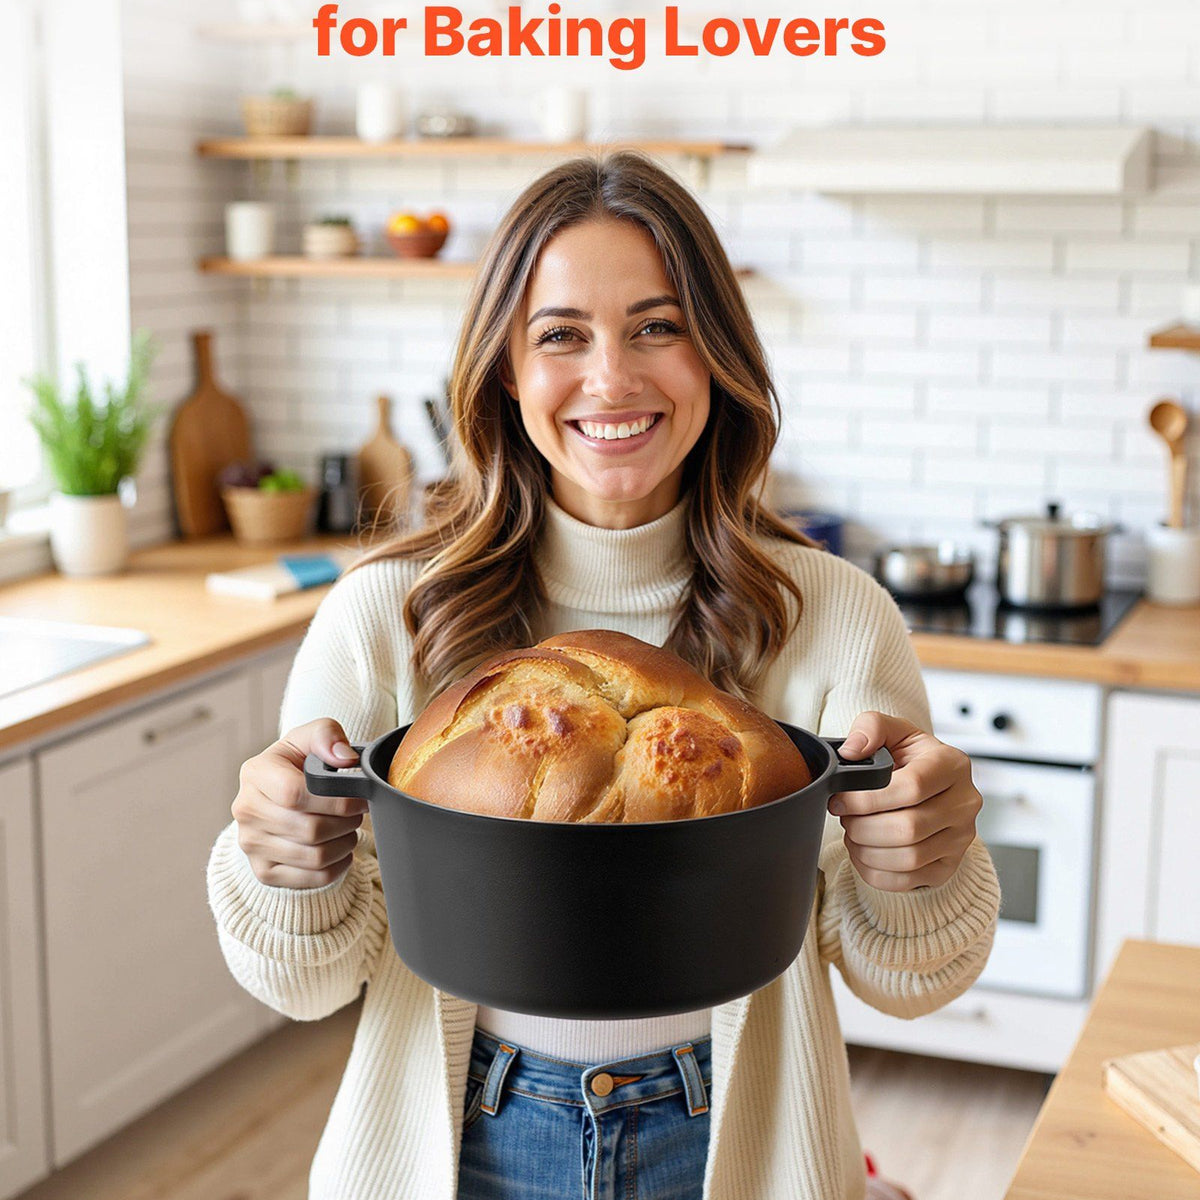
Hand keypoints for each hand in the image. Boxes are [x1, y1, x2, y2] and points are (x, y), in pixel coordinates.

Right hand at [231, 718, 366, 888]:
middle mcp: (246, 810)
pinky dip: (337, 866)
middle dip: (346, 822)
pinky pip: (312, 878)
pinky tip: (339, 848)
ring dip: (345, 843)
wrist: (277, 796)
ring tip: (350, 828)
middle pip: (310, 829)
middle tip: (359, 813)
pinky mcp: (264, 871)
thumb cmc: (299, 764)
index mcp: (255, 773)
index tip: (360, 797)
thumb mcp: (310, 738)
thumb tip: (345, 759)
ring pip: (314, 856)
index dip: (337, 800)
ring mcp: (251, 844)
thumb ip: (327, 735)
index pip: (295, 794)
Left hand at [829, 712, 980, 891]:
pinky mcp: (949, 865)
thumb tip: (851, 751)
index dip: (867, 798)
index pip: (913, 787)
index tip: (839, 799)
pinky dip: (875, 872)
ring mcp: (961, 838)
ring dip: (867, 850)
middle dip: (863, 826)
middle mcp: (965, 803)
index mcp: (952, 765)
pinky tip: (863, 853)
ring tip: (853, 834)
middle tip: (845, 818)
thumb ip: (870, 727)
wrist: (930, 787)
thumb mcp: (893, 731)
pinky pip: (909, 880)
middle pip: (909, 827)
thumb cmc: (909, 759)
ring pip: (909, 857)